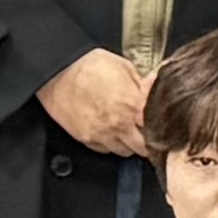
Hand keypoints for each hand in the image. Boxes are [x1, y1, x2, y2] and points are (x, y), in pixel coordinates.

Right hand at [40, 48, 155, 156]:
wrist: (56, 70)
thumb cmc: (87, 65)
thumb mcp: (124, 66)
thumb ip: (142, 83)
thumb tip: (155, 86)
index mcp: (133, 106)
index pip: (157, 129)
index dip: (161, 127)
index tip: (160, 125)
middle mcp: (119, 124)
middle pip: (144, 148)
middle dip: (148, 141)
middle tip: (145, 131)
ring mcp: (101, 134)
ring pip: (125, 152)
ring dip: (129, 144)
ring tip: (127, 130)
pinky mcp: (85, 138)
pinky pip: (104, 150)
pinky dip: (110, 144)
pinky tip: (110, 132)